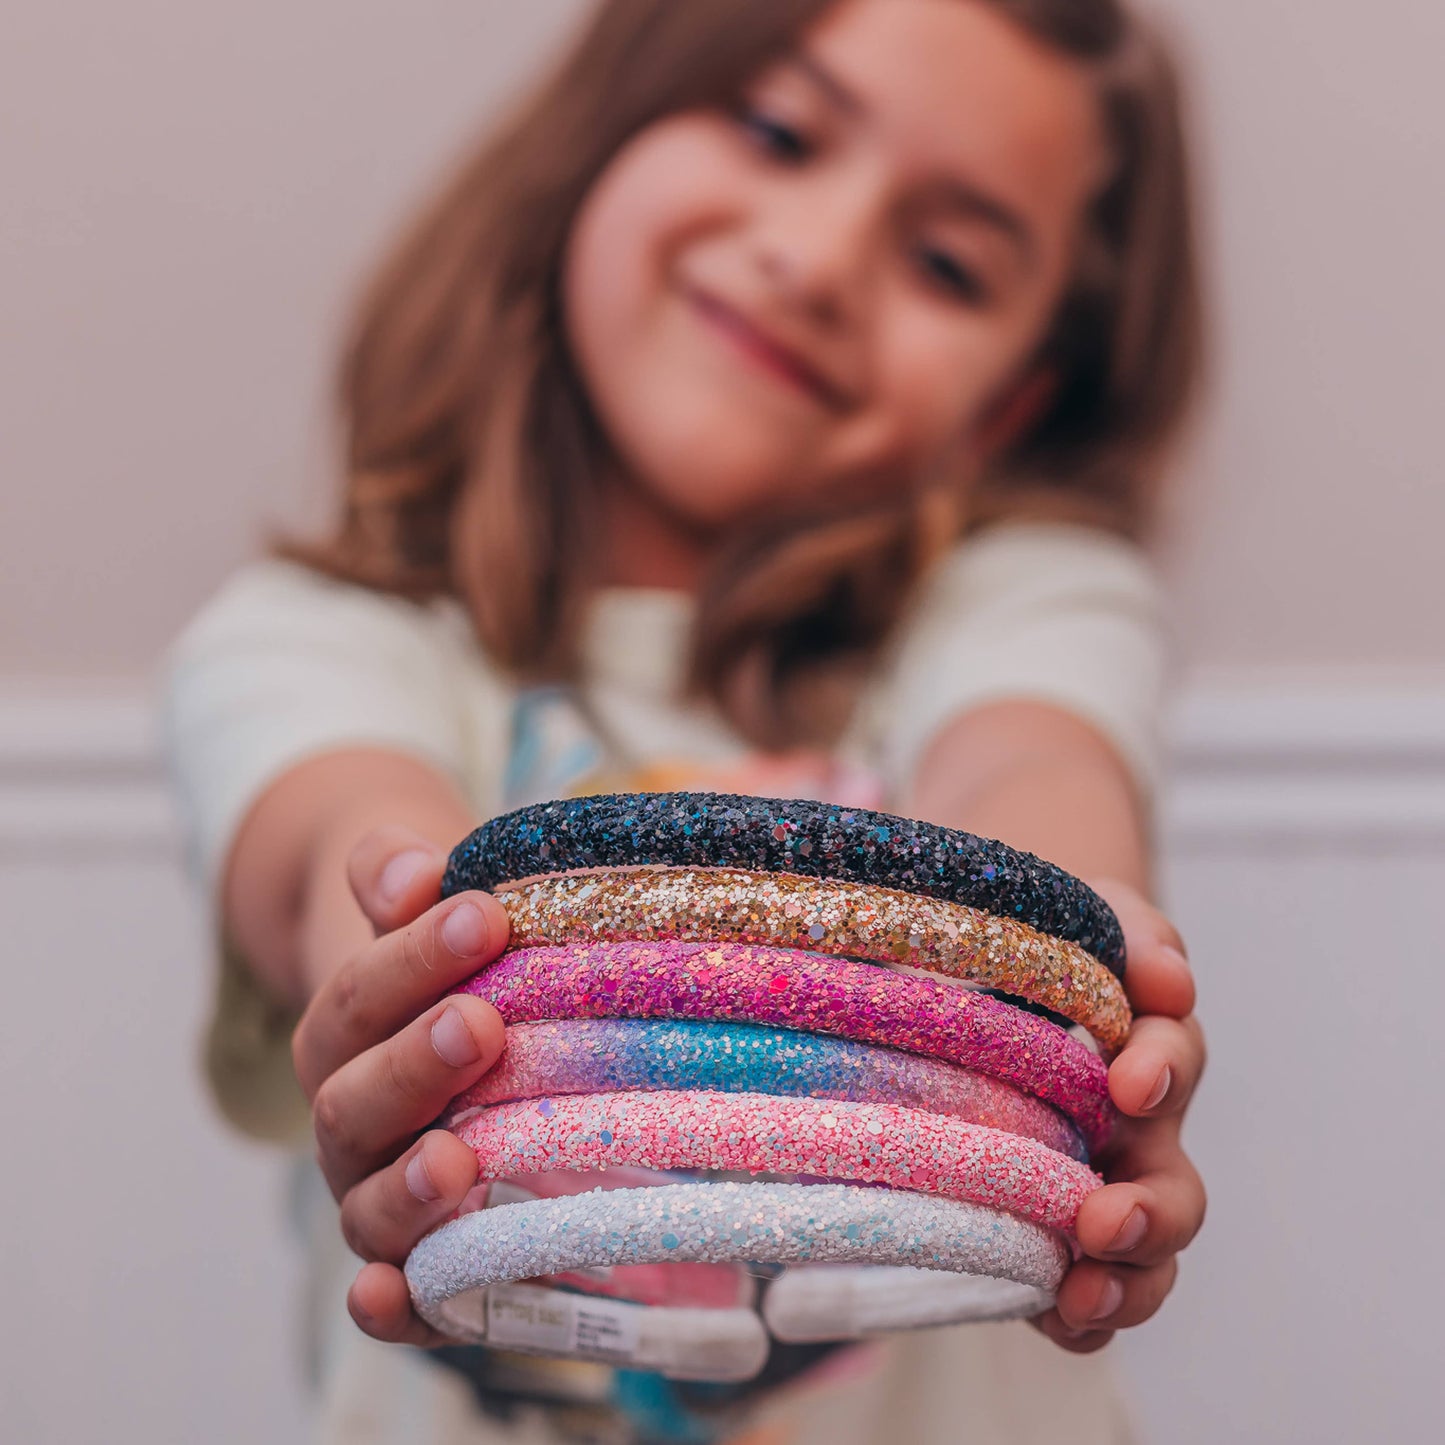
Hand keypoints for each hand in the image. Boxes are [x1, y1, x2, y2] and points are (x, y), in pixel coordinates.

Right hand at [290, 827, 510, 1345]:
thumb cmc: (457, 956)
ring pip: (368, 1206)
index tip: (483, 917)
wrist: (461, 1018)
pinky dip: (394, 1305)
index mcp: (345, 1030)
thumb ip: (399, 875)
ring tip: (454, 1162)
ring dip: (404, 1189)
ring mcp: (381, 1196)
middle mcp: (352, 1120)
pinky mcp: (432, 1261)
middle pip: (359, 1103)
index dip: (416, 958)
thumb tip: (413, 871)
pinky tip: (393, 1296)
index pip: (364, 995)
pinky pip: (408, 1297)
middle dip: (415, 1064)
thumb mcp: (428, 900)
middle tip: (479, 1024)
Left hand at [1032, 880, 1206, 1351]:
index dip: (1161, 1070)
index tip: (1128, 1082)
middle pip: (1174, 1187)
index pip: (1172, 1056)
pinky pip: (1082, 1291)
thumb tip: (1169, 980)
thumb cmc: (1042, 941)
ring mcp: (1094, 1187)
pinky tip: (1054, 1314)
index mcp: (1141, 1047)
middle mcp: (1132, 1130)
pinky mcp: (1045, 1230)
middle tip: (1107, 1219)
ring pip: (1139, 1255)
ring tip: (1082, 1290)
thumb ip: (1133, 939)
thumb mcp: (1084, 918)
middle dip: (1152, 1212)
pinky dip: (1080, 1316)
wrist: (980, 966)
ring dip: (1125, 1280)